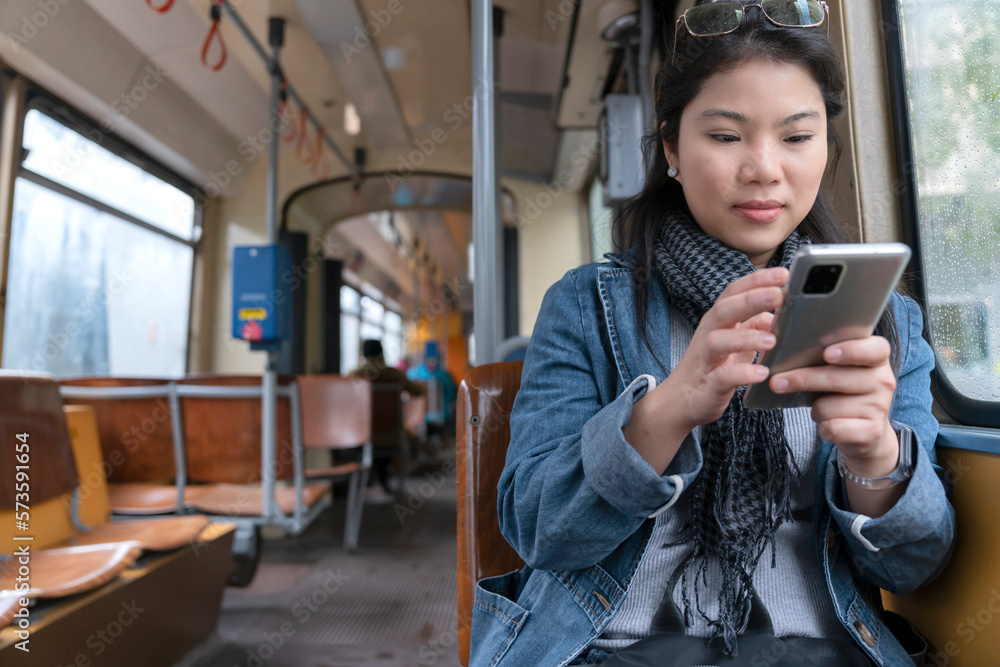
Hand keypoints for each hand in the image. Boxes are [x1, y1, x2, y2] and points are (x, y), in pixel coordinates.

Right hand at [662, 267, 787, 429]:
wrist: (681, 401)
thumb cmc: (710, 368)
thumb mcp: (734, 343)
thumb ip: (753, 327)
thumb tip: (776, 313)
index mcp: (718, 321)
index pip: (734, 292)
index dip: (756, 281)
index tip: (782, 273)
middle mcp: (709, 334)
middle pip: (725, 309)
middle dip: (751, 299)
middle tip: (778, 295)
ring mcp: (706, 359)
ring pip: (719, 341)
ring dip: (745, 338)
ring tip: (771, 340)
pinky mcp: (708, 384)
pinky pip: (723, 376)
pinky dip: (742, 374)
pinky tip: (761, 374)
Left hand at [770, 336, 898, 476]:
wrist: (867, 433)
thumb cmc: (843, 393)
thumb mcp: (838, 371)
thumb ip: (822, 358)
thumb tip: (785, 353)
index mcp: (877, 358)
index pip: (875, 348)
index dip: (851, 350)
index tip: (827, 353)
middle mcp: (883, 380)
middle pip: (837, 378)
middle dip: (802, 379)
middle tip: (776, 382)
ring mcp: (879, 406)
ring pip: (828, 406)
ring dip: (815, 409)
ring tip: (822, 409)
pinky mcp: (871, 431)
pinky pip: (832, 427)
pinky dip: (822, 427)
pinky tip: (828, 425)